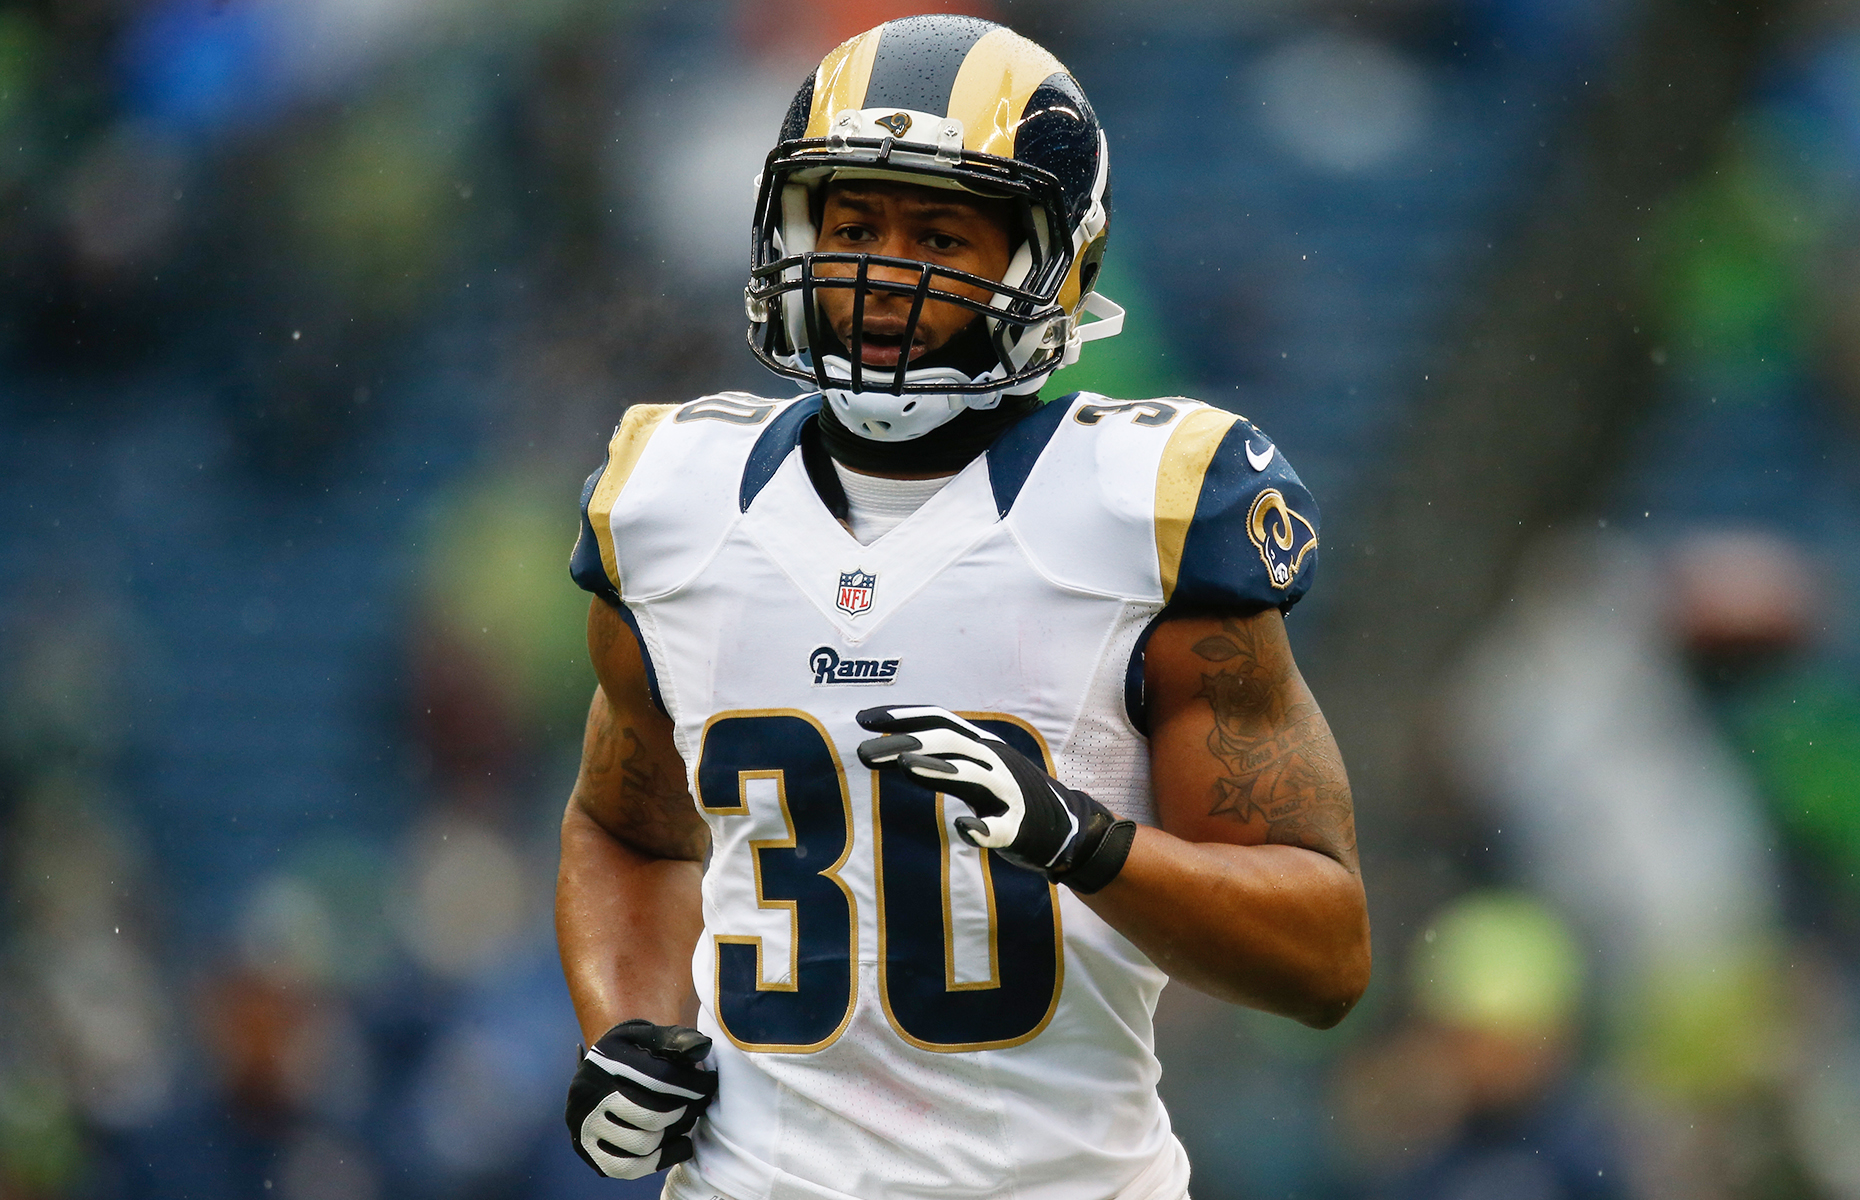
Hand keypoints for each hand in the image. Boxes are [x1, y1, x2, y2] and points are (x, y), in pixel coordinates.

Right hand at [565, 1020, 715, 1178]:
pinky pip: (629, 1168)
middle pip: (653, 1115)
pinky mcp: (589, 1151)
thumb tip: (702, 1048)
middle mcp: (588, 1093)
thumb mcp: (646, 1036)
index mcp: (607, 1059)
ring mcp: (586, 1125)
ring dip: (675, 1133)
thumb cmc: (630, 1052)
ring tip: (686, 1118)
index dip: (694, 1085)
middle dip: (687, 1110)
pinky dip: (661, 1158)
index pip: (660, 1079)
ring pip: (643, 1144)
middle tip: (701, 1103)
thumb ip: (675, 1039)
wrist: (595, 1073)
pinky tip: (678, 1142)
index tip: (710, 1084)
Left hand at [855, 705, 1136, 892]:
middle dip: (906, 744)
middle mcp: (994, 761)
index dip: (902, 716)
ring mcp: (1009, 794)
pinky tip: (963, 830)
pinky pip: (1001, 829)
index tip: (862, 718)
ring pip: (973, 778)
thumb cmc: (1006, 795)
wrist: (1066, 828)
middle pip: (949, 745)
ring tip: (905, 767)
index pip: (939, 720)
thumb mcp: (974, 765)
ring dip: (939, 771)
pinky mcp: (1020, 829)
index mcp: (981, 745)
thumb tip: (890, 749)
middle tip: (864, 753)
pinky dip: (983, 829)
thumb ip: (938, 757)